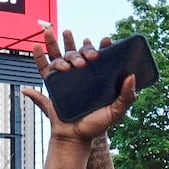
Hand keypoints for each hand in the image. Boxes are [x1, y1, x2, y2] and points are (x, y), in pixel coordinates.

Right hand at [24, 23, 135, 140]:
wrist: (75, 137)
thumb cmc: (96, 125)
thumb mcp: (116, 111)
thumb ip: (127, 96)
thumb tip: (132, 76)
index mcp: (95, 78)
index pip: (98, 57)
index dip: (101, 47)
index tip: (106, 41)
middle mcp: (79, 75)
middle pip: (75, 53)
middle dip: (78, 47)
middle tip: (84, 46)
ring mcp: (64, 79)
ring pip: (58, 56)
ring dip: (54, 43)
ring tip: (51, 31)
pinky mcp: (52, 86)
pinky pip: (43, 69)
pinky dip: (38, 57)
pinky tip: (36, 46)